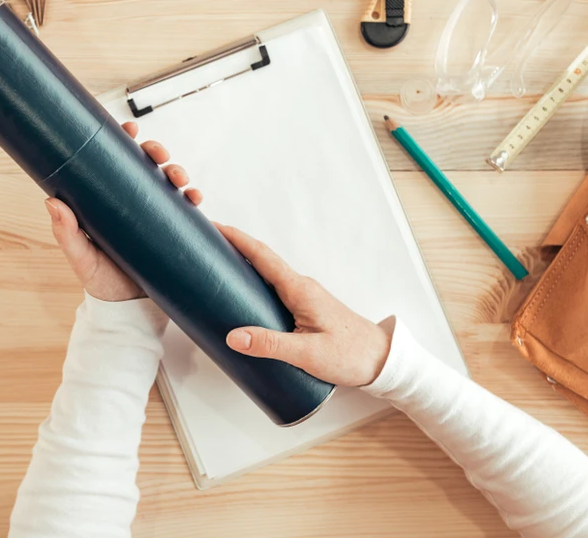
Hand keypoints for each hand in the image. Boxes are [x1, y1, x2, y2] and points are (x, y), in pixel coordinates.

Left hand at [46, 121, 202, 301]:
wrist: (128, 311)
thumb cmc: (100, 282)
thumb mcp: (81, 258)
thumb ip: (67, 233)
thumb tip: (52, 201)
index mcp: (108, 200)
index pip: (115, 162)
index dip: (123, 140)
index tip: (128, 128)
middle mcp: (132, 202)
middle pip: (146, 165)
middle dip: (156, 152)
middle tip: (159, 155)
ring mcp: (154, 215)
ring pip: (168, 182)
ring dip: (177, 172)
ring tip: (180, 179)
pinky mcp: (173, 230)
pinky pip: (186, 208)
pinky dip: (193, 198)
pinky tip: (195, 198)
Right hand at [219, 225, 392, 386]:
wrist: (382, 361)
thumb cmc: (351, 355)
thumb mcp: (307, 353)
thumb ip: (270, 345)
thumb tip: (233, 336)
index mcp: (299, 290)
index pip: (262, 256)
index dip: (236, 239)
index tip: (214, 226)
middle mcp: (301, 287)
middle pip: (261, 260)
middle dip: (234, 248)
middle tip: (206, 246)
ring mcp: (304, 297)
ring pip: (268, 275)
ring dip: (244, 267)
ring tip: (217, 269)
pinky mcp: (306, 309)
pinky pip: (275, 289)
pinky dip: (256, 284)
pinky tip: (245, 298)